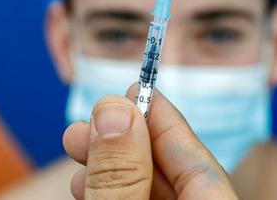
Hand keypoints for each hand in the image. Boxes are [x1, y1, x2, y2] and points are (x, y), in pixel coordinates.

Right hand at [62, 85, 237, 198]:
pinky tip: (88, 186)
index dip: (163, 121)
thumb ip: (123, 175)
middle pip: (176, 176)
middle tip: (85, 123)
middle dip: (126, 143)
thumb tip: (115, 110)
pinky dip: (119, 194)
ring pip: (155, 194)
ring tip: (76, 149)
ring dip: (114, 168)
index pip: (200, 163)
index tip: (134, 87)